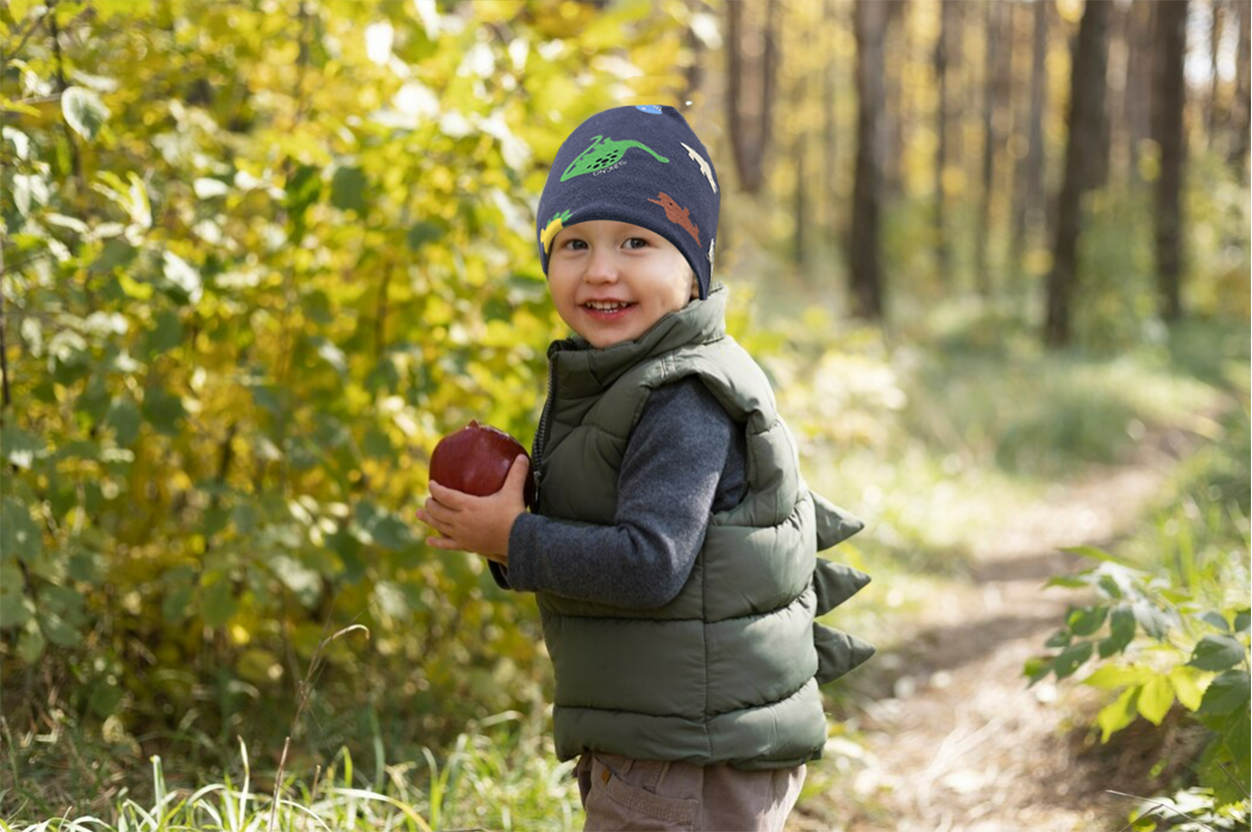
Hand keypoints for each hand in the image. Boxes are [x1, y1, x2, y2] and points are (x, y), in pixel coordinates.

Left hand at [414, 454, 529, 565]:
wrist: (517, 541)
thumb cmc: (514, 515)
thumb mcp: (514, 491)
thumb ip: (517, 473)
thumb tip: (523, 456)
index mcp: (468, 505)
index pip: (445, 495)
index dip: (435, 489)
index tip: (431, 484)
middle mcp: (461, 520)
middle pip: (438, 511)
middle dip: (431, 503)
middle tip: (428, 498)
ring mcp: (462, 534)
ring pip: (439, 526)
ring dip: (428, 519)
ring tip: (418, 514)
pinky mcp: (467, 545)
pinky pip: (448, 544)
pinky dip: (438, 542)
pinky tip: (429, 541)